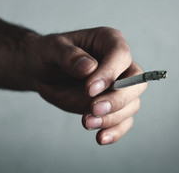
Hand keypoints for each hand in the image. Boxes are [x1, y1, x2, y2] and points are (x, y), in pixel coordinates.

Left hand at [25, 27, 146, 144]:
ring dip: (112, 118)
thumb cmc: (48, 54)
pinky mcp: (112, 106)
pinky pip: (124, 120)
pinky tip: (100, 138)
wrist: (43, 72)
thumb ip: (68, 55)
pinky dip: (115, 131)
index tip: (89, 89)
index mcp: (108, 41)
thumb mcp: (51, 48)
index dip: (109, 73)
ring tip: (86, 122)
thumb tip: (89, 68)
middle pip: (135, 82)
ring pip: (131, 104)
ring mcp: (118, 86)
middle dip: (117, 99)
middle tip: (93, 109)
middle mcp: (119, 63)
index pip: (120, 55)